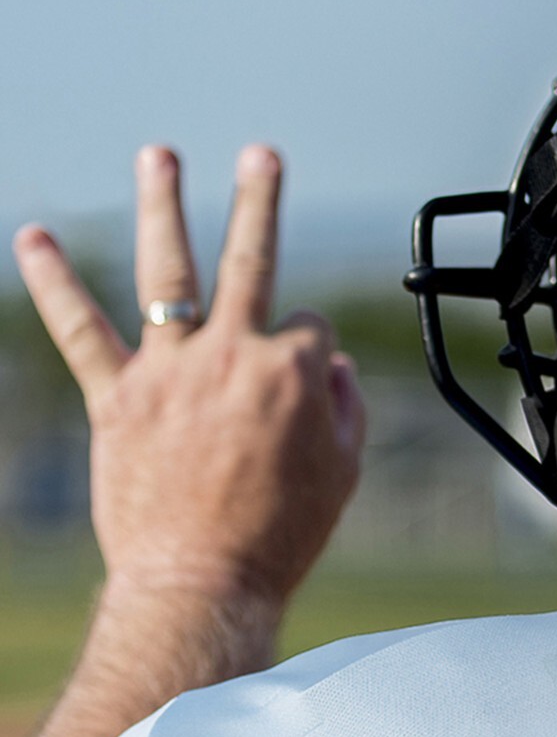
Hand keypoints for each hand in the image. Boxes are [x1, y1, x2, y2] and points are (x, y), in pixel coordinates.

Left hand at [12, 144, 364, 614]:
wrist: (203, 582)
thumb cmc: (281, 535)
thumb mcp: (343, 472)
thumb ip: (344, 407)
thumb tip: (331, 363)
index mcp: (295, 373)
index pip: (307, 326)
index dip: (307, 350)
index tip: (298, 383)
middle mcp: (233, 356)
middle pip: (251, 260)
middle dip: (260, 201)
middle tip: (263, 154)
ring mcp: (170, 372)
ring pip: (168, 273)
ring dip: (163, 207)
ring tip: (159, 156)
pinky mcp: (116, 398)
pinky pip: (79, 331)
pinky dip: (54, 283)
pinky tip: (33, 239)